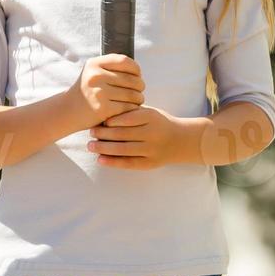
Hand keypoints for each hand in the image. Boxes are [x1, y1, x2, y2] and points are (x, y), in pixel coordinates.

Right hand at [66, 54, 144, 125]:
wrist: (67, 111)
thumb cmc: (87, 91)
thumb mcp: (93, 73)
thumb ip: (111, 68)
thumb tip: (137, 71)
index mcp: (94, 64)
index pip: (124, 61)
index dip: (136, 69)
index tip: (137, 76)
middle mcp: (95, 76)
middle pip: (131, 79)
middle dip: (139, 86)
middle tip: (139, 92)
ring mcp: (99, 92)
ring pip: (132, 94)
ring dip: (139, 99)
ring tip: (136, 100)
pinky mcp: (103, 109)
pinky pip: (128, 107)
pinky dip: (133, 109)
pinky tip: (129, 110)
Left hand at [88, 106, 205, 168]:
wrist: (183, 140)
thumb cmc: (159, 123)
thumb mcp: (149, 112)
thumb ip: (130, 112)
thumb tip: (103, 114)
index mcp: (151, 117)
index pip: (127, 118)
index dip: (111, 120)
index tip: (98, 119)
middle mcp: (152, 134)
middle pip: (123, 134)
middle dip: (103, 133)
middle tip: (90, 132)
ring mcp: (152, 150)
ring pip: (123, 149)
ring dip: (104, 148)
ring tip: (90, 146)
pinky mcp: (150, 163)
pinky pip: (129, 163)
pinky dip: (113, 162)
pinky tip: (100, 159)